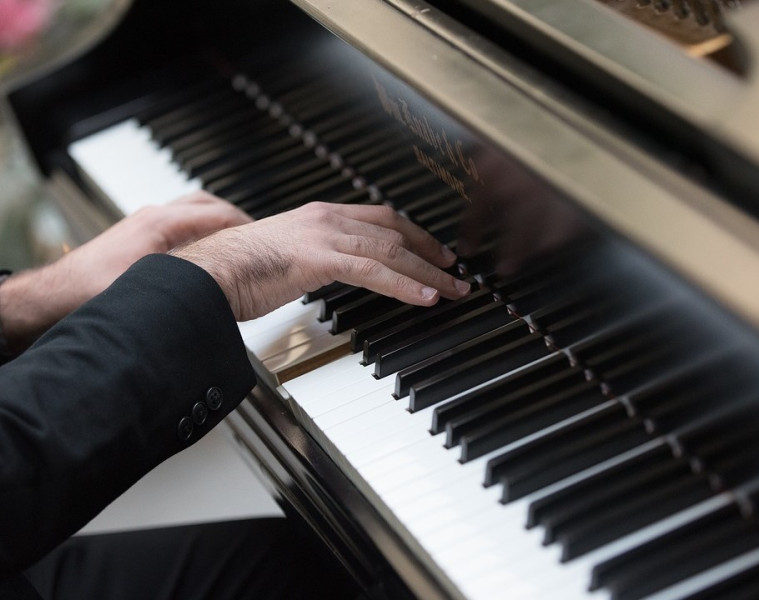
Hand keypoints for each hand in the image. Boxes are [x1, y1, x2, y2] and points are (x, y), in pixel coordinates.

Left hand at [0, 192, 250, 352]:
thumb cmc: (89, 292)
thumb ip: (188, 289)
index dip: (246, 226)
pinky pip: (180, 224)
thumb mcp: (148, 290)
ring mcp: (146, 225)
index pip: (218, 214)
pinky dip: (200, 231)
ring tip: (236, 239)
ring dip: (217, 222)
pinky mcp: (139, 238)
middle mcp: (155, 218)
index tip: (264, 237)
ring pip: (193, 211)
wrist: (54, 297)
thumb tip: (222, 295)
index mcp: (162, 224)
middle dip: (236, 217)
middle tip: (256, 234)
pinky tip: (205, 252)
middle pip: (207, 204)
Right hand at [172, 202, 470, 320]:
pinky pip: (374, 271)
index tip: (432, 251)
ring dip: (428, 272)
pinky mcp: (320, 257)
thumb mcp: (285, 259)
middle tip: (454, 270)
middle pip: (394, 230)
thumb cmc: (235, 272)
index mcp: (318, 216)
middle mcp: (326, 218)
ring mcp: (324, 234)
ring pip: (391, 250)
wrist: (206, 272)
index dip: (412, 234)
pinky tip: (425, 297)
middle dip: (429, 251)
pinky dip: (405, 284)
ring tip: (452, 290)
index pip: (379, 219)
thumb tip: (330, 272)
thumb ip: (313, 260)